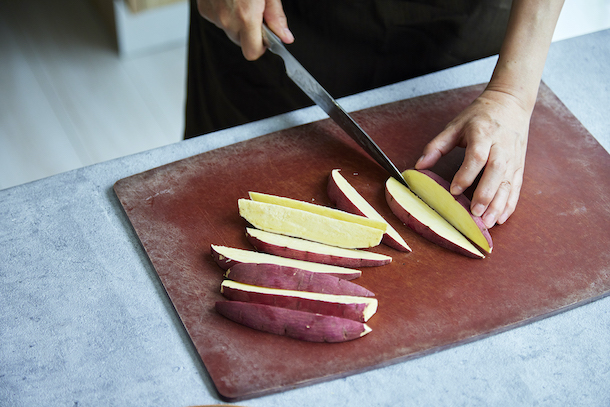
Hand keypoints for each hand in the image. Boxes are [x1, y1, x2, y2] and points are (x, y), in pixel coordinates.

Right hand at [196, 0, 293, 59]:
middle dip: (249, 33)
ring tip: (240, 2)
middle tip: (255, 12)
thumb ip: (276, 17)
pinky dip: (224, 14)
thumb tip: (285, 37)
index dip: (260, 47)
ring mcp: (214, 16)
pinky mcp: (204, 10)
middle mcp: (228, 20)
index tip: (265, 38)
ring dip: (236, 23)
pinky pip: (217, 20)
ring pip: (229, 31)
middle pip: (241, 42)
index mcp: (246, 17)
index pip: (252, 52)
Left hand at [415, 89, 531, 227]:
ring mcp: (513, 157)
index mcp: (483, 134)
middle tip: (475, 213)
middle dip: (486, 194)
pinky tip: (501, 217)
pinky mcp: (520, 165)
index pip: (477, 157)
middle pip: (496, 171)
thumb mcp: (455, 126)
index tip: (453, 191)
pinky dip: (510, 203)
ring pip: (508, 183)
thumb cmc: (479, 116)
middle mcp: (501, 146)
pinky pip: (516, 186)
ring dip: (499, 204)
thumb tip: (418, 166)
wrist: (510, 103)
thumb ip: (436, 146)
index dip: (466, 175)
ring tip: (489, 222)